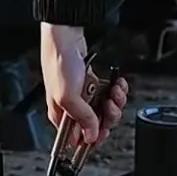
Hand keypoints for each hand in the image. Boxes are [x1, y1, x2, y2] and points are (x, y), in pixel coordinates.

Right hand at [39, 23, 128, 146]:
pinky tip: (115, 84)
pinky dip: (116, 90)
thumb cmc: (59, 63)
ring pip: (106, 109)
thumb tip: (91, 137)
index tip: (104, 131)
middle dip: (108, 116)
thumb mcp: (69, 97)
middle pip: (97, 124)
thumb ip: (82, 119)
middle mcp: (72, 107)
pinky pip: (109, 94)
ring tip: (113, 91)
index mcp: (61, 115)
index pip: (79, 138)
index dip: (94, 137)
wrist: (66, 37)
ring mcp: (83, 95)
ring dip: (115, 101)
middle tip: (109, 105)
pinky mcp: (92, 84)